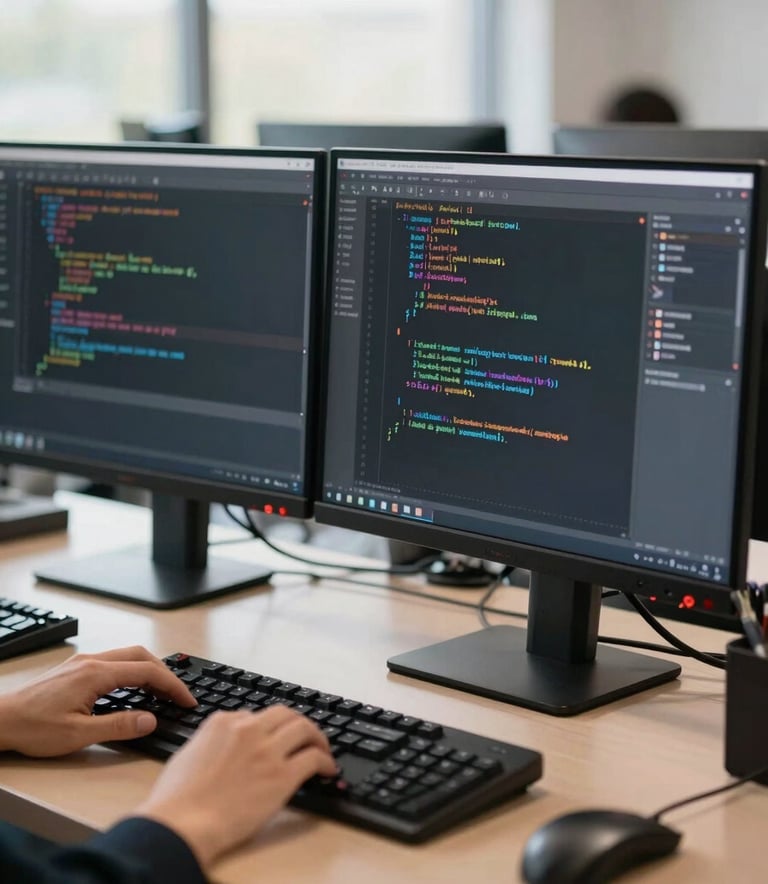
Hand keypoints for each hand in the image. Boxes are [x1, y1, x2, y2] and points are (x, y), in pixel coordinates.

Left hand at [0, 646, 195, 756]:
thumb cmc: (32, 728)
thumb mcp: (79, 735)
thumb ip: (119, 726)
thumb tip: (150, 719)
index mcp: (96, 674)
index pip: (147, 672)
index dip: (172, 686)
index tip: (187, 700)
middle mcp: (91, 661)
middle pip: (141, 656)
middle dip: (165, 673)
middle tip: (178, 694)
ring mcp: (82, 662)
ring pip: (127, 655)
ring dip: (149, 670)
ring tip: (161, 692)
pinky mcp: (75, 668)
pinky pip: (113, 661)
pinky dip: (132, 671)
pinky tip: (131, 689)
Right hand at [136, 706, 336, 870]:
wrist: (181, 822)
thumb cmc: (176, 799)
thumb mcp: (187, 754)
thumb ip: (209, 743)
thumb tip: (221, 749)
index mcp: (222, 723)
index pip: (254, 716)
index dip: (266, 729)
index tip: (273, 739)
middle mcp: (248, 730)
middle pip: (284, 714)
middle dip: (297, 723)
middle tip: (305, 735)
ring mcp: (267, 751)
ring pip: (304, 728)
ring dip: (317, 737)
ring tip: (322, 748)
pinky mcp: (282, 776)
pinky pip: (313, 758)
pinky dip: (325, 761)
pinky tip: (327, 769)